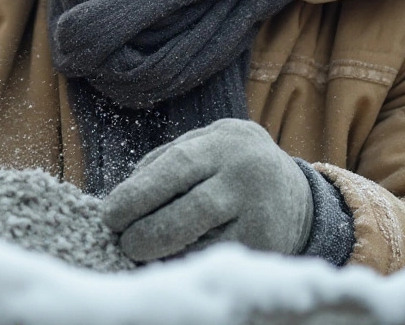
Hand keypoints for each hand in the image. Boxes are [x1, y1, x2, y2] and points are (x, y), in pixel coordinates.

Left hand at [101, 119, 311, 261]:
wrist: (295, 192)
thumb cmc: (228, 166)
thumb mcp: (203, 146)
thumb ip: (163, 162)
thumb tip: (121, 196)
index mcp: (224, 143)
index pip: (175, 167)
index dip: (137, 194)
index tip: (109, 214)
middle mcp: (247, 175)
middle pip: (190, 210)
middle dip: (146, 230)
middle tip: (123, 240)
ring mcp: (261, 213)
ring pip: (203, 241)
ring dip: (163, 251)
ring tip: (139, 251)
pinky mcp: (266, 245)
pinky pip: (216, 258)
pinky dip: (187, 262)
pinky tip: (170, 260)